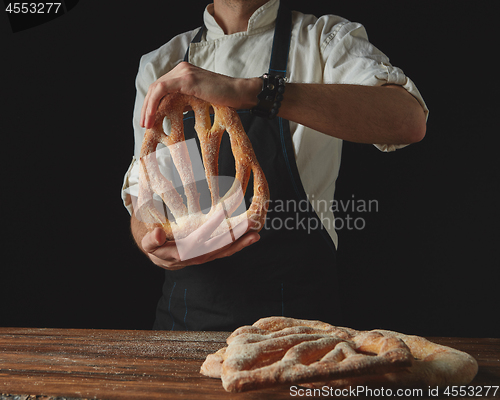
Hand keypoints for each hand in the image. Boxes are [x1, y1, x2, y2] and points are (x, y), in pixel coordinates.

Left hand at [140, 62, 259, 128]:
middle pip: (155, 87)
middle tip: (144, 124)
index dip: (151, 104)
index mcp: (183, 72)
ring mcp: (183, 72)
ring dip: (148, 107)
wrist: (240, 93)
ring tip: (146, 124)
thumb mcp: (199, 100)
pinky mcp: (186, 78)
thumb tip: (170, 112)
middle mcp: (181, 69)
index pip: (160, 87)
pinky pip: (162, 90)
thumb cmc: (225, 99)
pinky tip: (152, 116)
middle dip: (146, 107)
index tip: (149, 119)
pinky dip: (153, 104)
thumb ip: (185, 101)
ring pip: (155, 88)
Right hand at [140, 209, 259, 269]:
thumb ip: (151, 240)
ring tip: (255, 232)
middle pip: (217, 247)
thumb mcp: (147, 242)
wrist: (159, 255)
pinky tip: (253, 236)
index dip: (210, 227)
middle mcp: (195, 257)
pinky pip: (226, 251)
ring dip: (241, 242)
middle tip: (249, 224)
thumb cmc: (154, 243)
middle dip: (234, 236)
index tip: (222, 213)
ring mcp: (205, 256)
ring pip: (224, 250)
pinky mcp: (211, 255)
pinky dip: (239, 244)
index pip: (198, 239)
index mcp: (180, 252)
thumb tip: (157, 235)